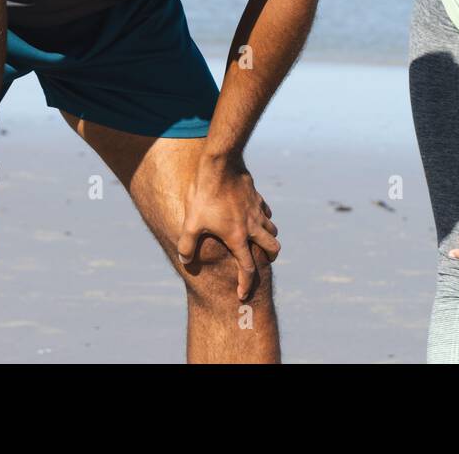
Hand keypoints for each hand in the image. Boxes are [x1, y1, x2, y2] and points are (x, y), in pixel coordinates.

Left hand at [176, 154, 279, 301]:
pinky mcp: (258, 197)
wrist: (220, 164)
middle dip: (269, 259)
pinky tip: (254, 218)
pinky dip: (264, 219)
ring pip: (273, 230)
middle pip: (272, 249)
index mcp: (237, 237)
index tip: (242, 295)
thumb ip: (187, 245)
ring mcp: (257, 211)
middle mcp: (252, 226)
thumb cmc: (204, 195)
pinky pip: (267, 213)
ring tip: (258, 241)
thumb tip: (185, 261)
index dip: (245, 284)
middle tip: (260, 263)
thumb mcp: (190, 222)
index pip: (247, 268)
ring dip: (268, 239)